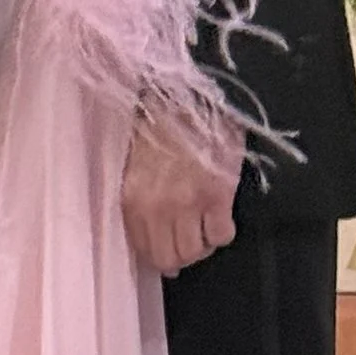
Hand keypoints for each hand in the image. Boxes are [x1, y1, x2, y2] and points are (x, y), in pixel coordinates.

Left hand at [121, 109, 243, 277]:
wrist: (192, 96)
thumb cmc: (162, 122)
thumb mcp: (136, 162)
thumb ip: (139, 198)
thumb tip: (150, 233)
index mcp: (133, 198)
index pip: (142, 249)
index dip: (156, 255)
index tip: (165, 251)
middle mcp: (158, 208)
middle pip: (169, 258)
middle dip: (179, 256)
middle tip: (188, 242)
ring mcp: (189, 205)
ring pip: (196, 251)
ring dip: (202, 245)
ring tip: (204, 228)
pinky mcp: (218, 197)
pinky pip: (221, 236)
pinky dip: (222, 231)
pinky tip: (219, 215)